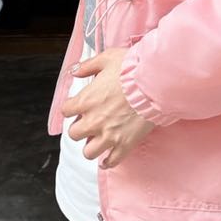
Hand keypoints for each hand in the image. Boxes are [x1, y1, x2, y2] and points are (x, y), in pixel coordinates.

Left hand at [60, 47, 155, 168]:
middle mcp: (94, 121)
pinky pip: (112, 161)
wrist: (154, 83)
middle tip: (89, 123)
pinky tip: (107, 159)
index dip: (71, 109)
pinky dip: (108, 162)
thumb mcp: (107, 58)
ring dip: (91, 146)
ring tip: (97, 141)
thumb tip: (76, 71)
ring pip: (89, 152)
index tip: (77, 108)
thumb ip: (88, 66)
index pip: (66, 111)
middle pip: (74, 134)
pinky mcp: (125, 144)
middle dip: (80, 128)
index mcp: (86, 100)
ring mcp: (109, 135)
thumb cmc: (132, 70)